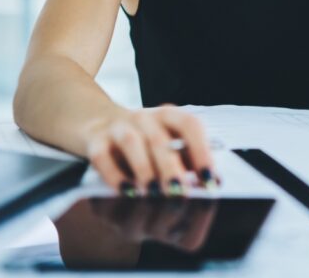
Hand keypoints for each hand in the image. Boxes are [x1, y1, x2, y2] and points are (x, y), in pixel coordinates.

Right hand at [83, 105, 216, 195]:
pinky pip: (102, 157)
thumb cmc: (144, 140)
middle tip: (180, 193)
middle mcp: (144, 117)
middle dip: (171, 167)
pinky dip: (114, 176)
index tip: (211, 180)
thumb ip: (187, 160)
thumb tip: (212, 182)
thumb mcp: (167, 144)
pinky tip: (126, 192)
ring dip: (144, 169)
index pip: (190, 125)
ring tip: (153, 192)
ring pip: (132, 143)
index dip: (202, 152)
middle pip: (160, 139)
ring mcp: (118, 127)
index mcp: (169, 115)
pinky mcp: (95, 141)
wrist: (98, 122)